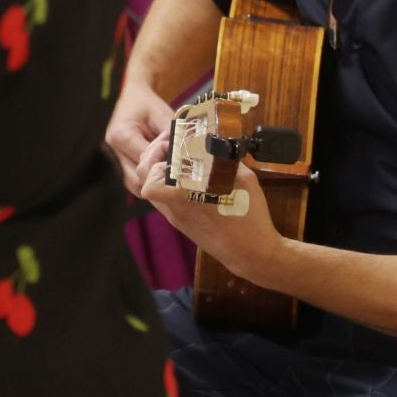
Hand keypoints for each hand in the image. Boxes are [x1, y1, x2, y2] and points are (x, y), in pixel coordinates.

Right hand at [104, 76, 174, 193]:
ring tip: (167, 168)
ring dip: (153, 182)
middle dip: (160, 179)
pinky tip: (158, 169)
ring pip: (135, 186)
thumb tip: (189, 157)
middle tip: (176, 167)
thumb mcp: (161, 115)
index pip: (148, 163)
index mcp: (122, 136)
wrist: (127, 97)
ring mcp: (112, 159)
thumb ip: (173, 136)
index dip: (167, 163)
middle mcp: (112, 151)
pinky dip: (147, 180)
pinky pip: (132, 182)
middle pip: (139, 181)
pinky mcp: (116, 164)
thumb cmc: (145, 104)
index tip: (181, 158)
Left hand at [137, 134, 282, 285]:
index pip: (149, 178)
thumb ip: (224, 157)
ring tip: (178, 157)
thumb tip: (215, 142)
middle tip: (170, 144)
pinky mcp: (184, 224)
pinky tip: (189, 175)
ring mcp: (177, 219)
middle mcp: (174, 209)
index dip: (154, 155)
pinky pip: (166, 199)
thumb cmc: (250, 219)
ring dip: (159, 170)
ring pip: (153, 190)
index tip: (171, 141)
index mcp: (184, 198)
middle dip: (153, 157)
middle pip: (144, 181)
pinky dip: (170, 183)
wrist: (252, 255)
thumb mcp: (243, 179)